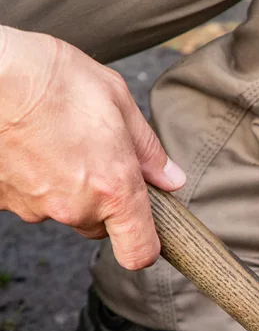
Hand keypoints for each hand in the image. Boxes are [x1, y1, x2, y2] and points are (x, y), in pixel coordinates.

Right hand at [0, 26, 185, 268]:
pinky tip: (27, 144)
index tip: (145, 233)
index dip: (145, 246)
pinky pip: (25, 197)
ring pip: (60, 209)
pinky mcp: (0, 198)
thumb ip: (148, 149)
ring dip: (63, 186)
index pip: (138, 252)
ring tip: (55, 140)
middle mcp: (73, 206)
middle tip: (93, 157)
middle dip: (102, 201)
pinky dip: (30, 178)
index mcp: (114, 189)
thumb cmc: (50, 77)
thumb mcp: (117, 100)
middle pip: (97, 226)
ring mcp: (32, 205)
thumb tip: (170, 179)